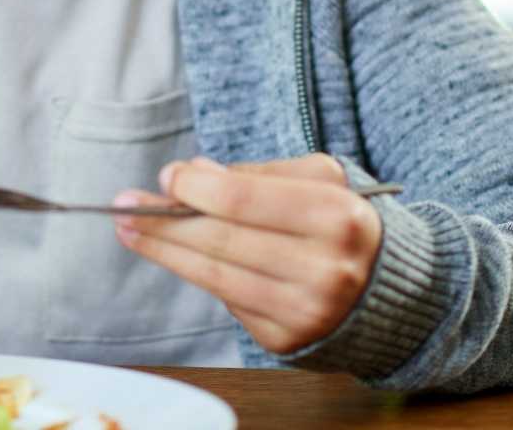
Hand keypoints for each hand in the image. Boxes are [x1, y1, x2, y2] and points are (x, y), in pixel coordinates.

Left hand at [113, 153, 381, 354]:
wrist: (388, 286)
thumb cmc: (343, 220)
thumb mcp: (320, 180)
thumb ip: (259, 174)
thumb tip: (194, 174)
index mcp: (338, 217)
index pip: (242, 200)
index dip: (194, 189)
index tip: (166, 177)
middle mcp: (325, 270)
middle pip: (220, 242)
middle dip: (163, 222)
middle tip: (124, 205)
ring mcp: (305, 312)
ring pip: (214, 277)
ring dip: (164, 251)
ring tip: (130, 230)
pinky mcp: (286, 339)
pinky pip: (227, 301)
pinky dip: (202, 275)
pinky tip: (181, 257)